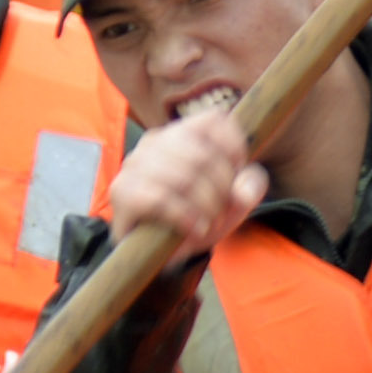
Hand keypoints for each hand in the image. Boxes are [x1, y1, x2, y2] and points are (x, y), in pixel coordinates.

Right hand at [108, 102, 269, 251]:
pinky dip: (185, 217)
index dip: (234, 147)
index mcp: (180, 132)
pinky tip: (195, 230)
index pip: (214, 120)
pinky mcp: (122, 192)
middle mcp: (154, 141)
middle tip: (223, 211)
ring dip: (205, 207)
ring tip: (209, 224)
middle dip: (222, 189)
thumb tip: (243, 190)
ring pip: (183, 178)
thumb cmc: (195, 218)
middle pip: (202, 155)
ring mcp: (134, 165)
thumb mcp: (230, 203)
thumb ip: (248, 188)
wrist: (156, 253)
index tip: (238, 177)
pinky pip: (160, 199)